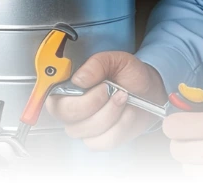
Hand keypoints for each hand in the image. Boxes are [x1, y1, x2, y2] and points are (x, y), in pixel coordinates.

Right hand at [45, 51, 166, 149]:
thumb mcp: (115, 60)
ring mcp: (84, 128)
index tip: (95, 86)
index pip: (54, 100)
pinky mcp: (100, 141)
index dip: (70, 96)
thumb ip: (96, 64)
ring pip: (90, 128)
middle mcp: (70, 111)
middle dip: (95, 101)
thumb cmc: (127, 75)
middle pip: (69, 114)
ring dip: (112, 111)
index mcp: (66, 90)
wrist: (148, 91)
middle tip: (111, 89)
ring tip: (123, 96)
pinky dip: (121, 125)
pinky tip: (127, 113)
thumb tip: (79, 79)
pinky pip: (105, 140)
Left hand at [162, 90, 202, 174]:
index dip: (174, 121)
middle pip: (175, 149)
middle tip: (192, 132)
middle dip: (179, 138)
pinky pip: (195, 173)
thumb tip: (182, 98)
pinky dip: (198, 166)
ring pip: (184, 163)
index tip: (181, 118)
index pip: (175, 126)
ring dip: (190, 154)